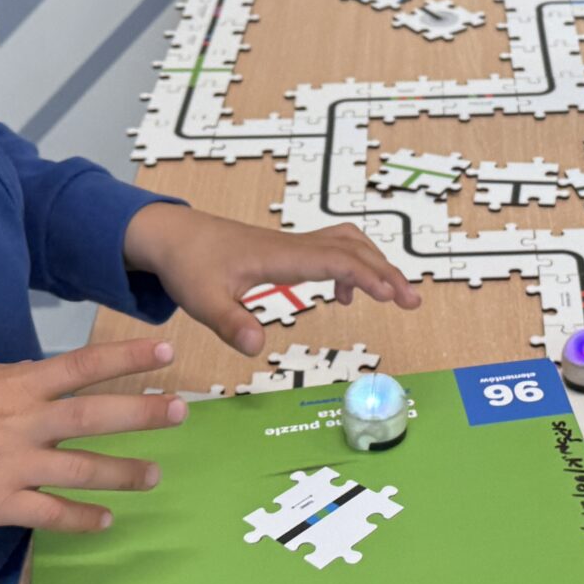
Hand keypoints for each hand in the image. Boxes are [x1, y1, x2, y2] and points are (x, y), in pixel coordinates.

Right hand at [0, 337, 185, 533]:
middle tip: (183, 411)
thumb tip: (37, 388)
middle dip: (145, 414)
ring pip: (83, 469)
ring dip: (126, 472)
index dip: (127, 359)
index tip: (164, 352)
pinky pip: (50, 515)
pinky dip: (82, 520)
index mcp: (9, 384)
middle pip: (97, 416)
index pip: (81, 366)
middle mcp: (18, 422)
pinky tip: (105, 522)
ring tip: (156, 474)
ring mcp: (9, 466)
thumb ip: (4, 387)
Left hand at [122, 206, 421, 355]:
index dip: (367, 276)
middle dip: (386, 271)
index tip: (392, 295)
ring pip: (348, 243)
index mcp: (280, 257)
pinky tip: (345, 296)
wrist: (172, 235)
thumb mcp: (203, 301)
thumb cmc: (188, 265)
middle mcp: (293, 247)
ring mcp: (292, 246)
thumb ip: (230, 323)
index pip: (335, 260)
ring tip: (394, 295)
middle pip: (353, 248)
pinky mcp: (287, 251)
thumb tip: (258, 348)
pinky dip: (353, 267)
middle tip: (411, 302)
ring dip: (375, 264)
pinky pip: (333, 250)